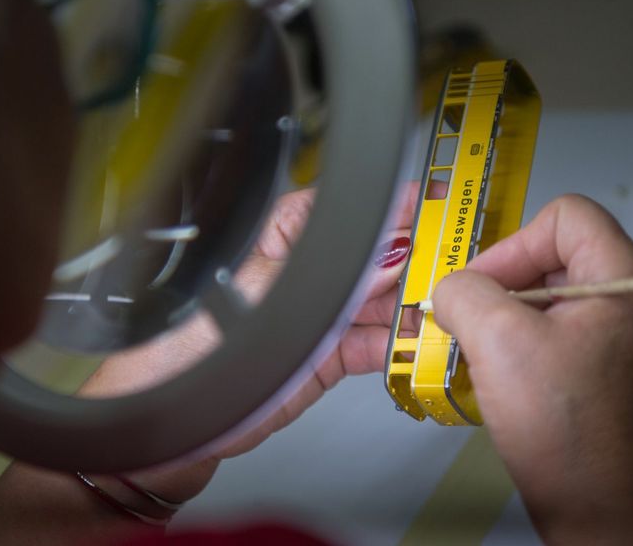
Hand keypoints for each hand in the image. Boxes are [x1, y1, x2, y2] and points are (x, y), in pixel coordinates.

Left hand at [81, 185, 420, 500]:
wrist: (175, 427)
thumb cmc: (186, 353)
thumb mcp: (263, 298)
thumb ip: (330, 277)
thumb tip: (386, 255)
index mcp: (281, 241)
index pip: (350, 215)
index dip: (395, 208)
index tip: (437, 206)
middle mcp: (305, 275)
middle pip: (377, 257)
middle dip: (419, 257)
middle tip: (457, 261)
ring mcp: (320, 317)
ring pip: (384, 301)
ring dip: (416, 303)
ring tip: (448, 305)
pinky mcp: (328, 357)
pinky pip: (376, 344)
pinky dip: (401, 344)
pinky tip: (422, 341)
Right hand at [432, 194, 632, 542]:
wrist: (603, 514)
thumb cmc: (568, 436)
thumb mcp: (496, 342)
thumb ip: (463, 291)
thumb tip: (452, 287)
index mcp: (632, 282)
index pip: (565, 216)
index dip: (513, 244)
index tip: (482, 287)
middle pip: (562, 255)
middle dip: (506, 286)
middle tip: (473, 321)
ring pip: (562, 296)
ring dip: (514, 318)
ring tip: (489, 355)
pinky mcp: (628, 371)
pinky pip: (572, 331)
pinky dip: (534, 343)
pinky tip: (512, 378)